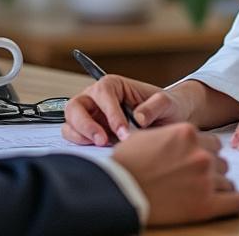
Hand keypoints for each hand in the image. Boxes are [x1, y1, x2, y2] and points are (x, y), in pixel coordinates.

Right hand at [63, 75, 190, 145]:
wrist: (167, 121)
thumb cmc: (165, 107)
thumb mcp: (166, 103)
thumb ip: (155, 106)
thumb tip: (138, 118)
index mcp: (113, 85)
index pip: (103, 94)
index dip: (110, 113)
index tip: (123, 131)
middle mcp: (96, 99)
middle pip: (76, 106)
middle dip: (86, 125)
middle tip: (103, 141)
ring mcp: (90, 116)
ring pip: (71, 123)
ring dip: (81, 137)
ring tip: (102, 147)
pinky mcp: (89, 133)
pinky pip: (75, 138)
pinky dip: (82, 146)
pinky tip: (100, 152)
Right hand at [112, 123, 238, 225]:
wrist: (118, 191)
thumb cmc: (125, 165)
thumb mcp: (145, 136)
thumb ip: (167, 135)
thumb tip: (171, 141)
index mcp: (187, 134)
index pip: (212, 143)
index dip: (203, 153)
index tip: (195, 163)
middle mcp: (200, 154)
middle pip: (220, 161)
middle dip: (210, 170)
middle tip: (195, 179)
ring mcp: (205, 179)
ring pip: (227, 181)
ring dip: (217, 186)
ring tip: (201, 193)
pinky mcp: (206, 204)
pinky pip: (235, 201)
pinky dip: (234, 201)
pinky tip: (228, 202)